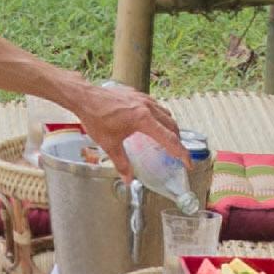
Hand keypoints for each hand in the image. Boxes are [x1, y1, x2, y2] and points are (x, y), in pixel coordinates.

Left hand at [60, 79, 181, 167]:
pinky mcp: (136, 94)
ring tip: (168, 139)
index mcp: (143, 119)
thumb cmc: (96, 117)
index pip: (169, 139)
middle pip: (171, 125)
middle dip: (178, 140)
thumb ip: (121, 163)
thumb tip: (128, 179)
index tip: (188, 163)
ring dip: (170, 127)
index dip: (181, 153)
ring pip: (165, 113)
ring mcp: (142, 98)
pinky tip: (153, 123)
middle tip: (179, 153)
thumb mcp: (109, 144)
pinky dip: (159, 116)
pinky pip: (155, 105)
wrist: (84, 96)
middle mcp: (147, 107)